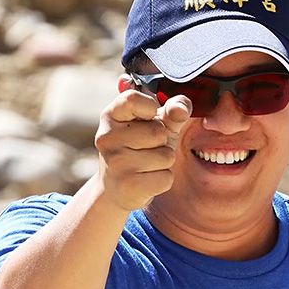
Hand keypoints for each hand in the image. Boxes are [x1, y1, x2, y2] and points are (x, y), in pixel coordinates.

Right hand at [93, 76, 190, 212]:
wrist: (117, 189)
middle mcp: (107, 137)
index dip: (150, 107)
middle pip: (158, 132)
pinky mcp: (127, 185)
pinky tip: (147, 180)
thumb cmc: (138, 150)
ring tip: (147, 165)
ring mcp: (115, 162)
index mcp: (110, 116)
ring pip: (165, 156)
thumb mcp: (155, 125)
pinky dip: (163, 179)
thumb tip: (182, 109)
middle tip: (146, 148)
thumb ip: (172, 111)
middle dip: (162, 142)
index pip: (132, 99)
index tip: (150, 117)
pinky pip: (166, 177)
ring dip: (164, 162)